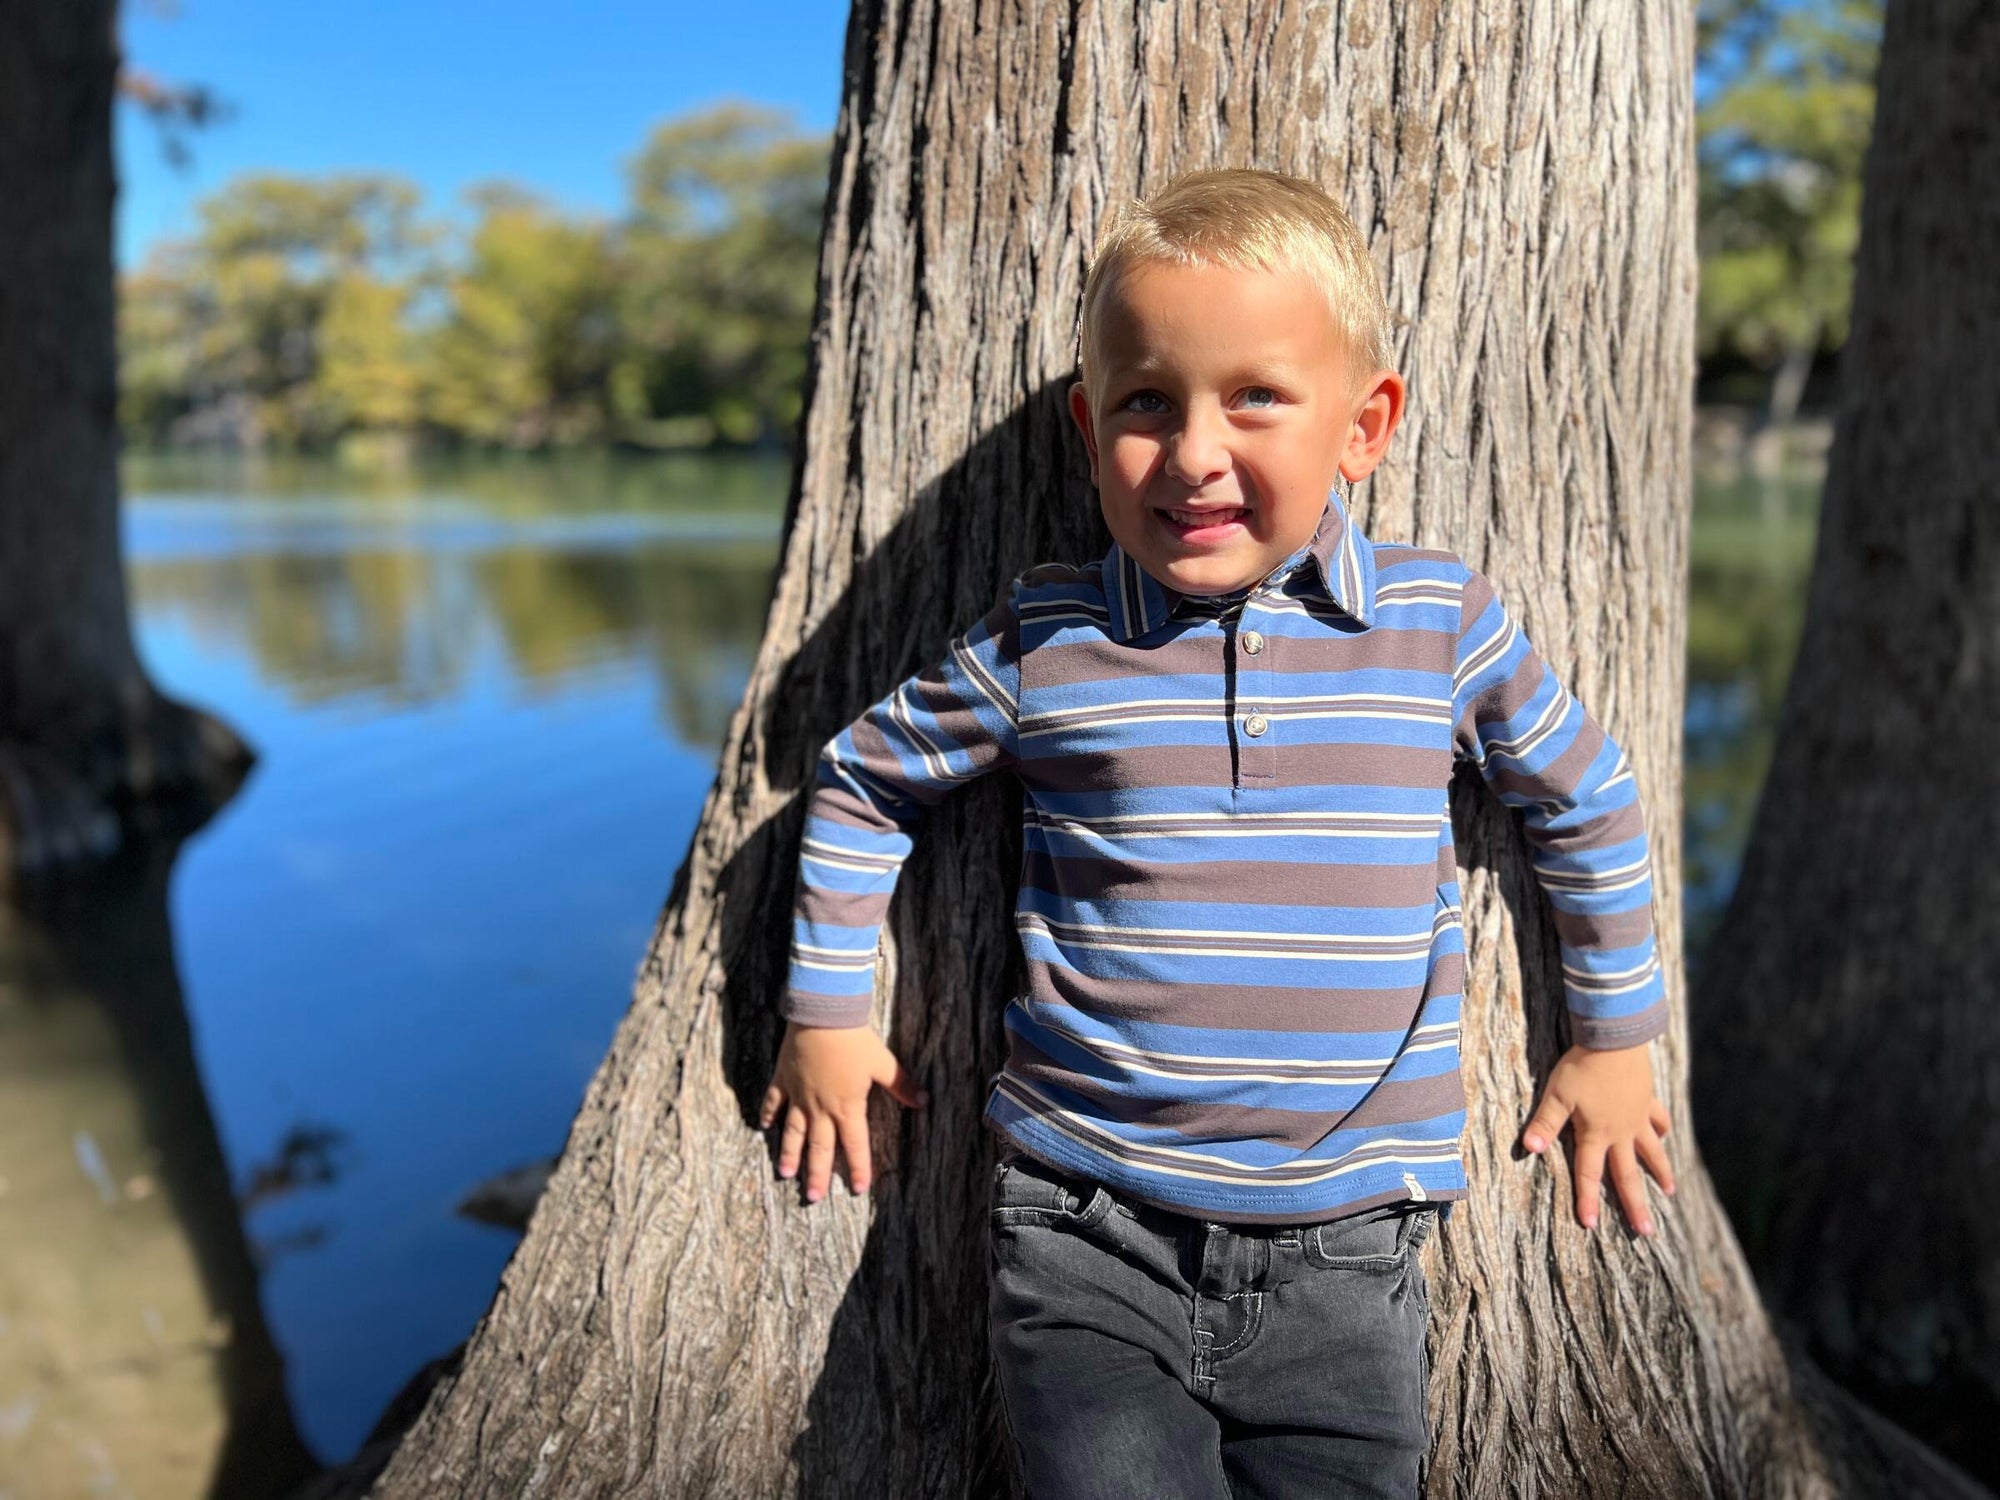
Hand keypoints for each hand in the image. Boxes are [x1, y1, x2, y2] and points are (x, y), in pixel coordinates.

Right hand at [759, 1021, 927, 1202]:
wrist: (822, 1013)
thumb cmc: (854, 1038)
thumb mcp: (882, 1062)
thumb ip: (901, 1084)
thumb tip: (924, 1101)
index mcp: (847, 1106)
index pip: (855, 1145)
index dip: (858, 1168)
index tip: (858, 1189)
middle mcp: (821, 1107)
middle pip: (820, 1147)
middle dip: (817, 1174)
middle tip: (813, 1198)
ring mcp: (799, 1094)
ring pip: (794, 1132)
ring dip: (790, 1153)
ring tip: (786, 1174)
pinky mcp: (783, 1079)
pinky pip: (773, 1101)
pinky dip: (768, 1114)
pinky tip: (764, 1127)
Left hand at [1520, 1041, 1674, 1235]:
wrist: (1615, 1038)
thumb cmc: (1582, 1067)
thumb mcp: (1557, 1096)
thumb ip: (1544, 1124)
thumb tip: (1528, 1149)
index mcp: (1596, 1134)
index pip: (1589, 1174)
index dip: (1588, 1200)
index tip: (1590, 1225)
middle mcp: (1621, 1131)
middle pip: (1627, 1174)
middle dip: (1635, 1205)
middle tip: (1646, 1232)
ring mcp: (1638, 1116)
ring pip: (1652, 1151)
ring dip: (1660, 1172)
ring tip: (1670, 1192)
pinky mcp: (1647, 1097)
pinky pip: (1658, 1118)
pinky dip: (1663, 1129)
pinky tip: (1666, 1136)